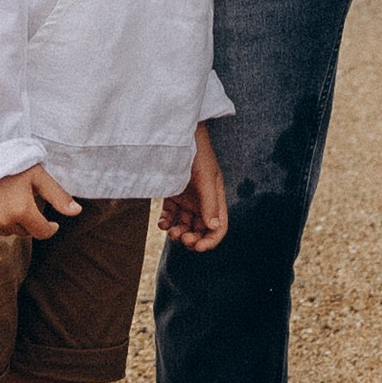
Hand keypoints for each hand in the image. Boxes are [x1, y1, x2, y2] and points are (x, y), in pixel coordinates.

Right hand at [0, 161, 81, 238]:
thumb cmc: (10, 163)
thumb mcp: (37, 175)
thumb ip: (58, 195)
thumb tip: (77, 212)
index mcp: (22, 211)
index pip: (42, 233)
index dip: (49, 228)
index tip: (51, 222)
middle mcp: (4, 221)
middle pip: (24, 232)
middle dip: (28, 221)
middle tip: (24, 200)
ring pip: (6, 230)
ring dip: (10, 220)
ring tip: (6, 198)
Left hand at [159, 125, 229, 251]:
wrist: (176, 135)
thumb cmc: (197, 152)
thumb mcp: (206, 177)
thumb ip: (209, 203)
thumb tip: (214, 227)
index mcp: (216, 198)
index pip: (219, 227)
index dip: (211, 241)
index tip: (198, 247)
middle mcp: (203, 201)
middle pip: (201, 229)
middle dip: (193, 238)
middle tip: (182, 239)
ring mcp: (188, 198)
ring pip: (185, 225)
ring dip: (179, 233)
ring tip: (170, 232)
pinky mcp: (173, 195)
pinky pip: (171, 216)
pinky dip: (167, 222)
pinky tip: (162, 223)